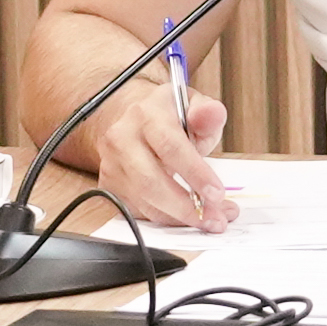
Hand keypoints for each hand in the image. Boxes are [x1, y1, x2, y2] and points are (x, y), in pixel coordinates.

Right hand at [79, 85, 233, 230]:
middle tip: (216, 218)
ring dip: (179, 217)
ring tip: (209, 220)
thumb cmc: (165, 113)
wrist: (127, 115)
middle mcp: (122, 138)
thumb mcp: (192, 105)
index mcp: (146, 114)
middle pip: (151, 181)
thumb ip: (207, 113)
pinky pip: (138, 210)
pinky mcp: (109, 183)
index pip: (170, 147)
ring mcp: (111, 163)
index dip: (195, 174)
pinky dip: (165, 218)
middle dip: (186, 206)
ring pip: (144, 201)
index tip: (217, 194)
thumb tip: (213, 114)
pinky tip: (186, 217)